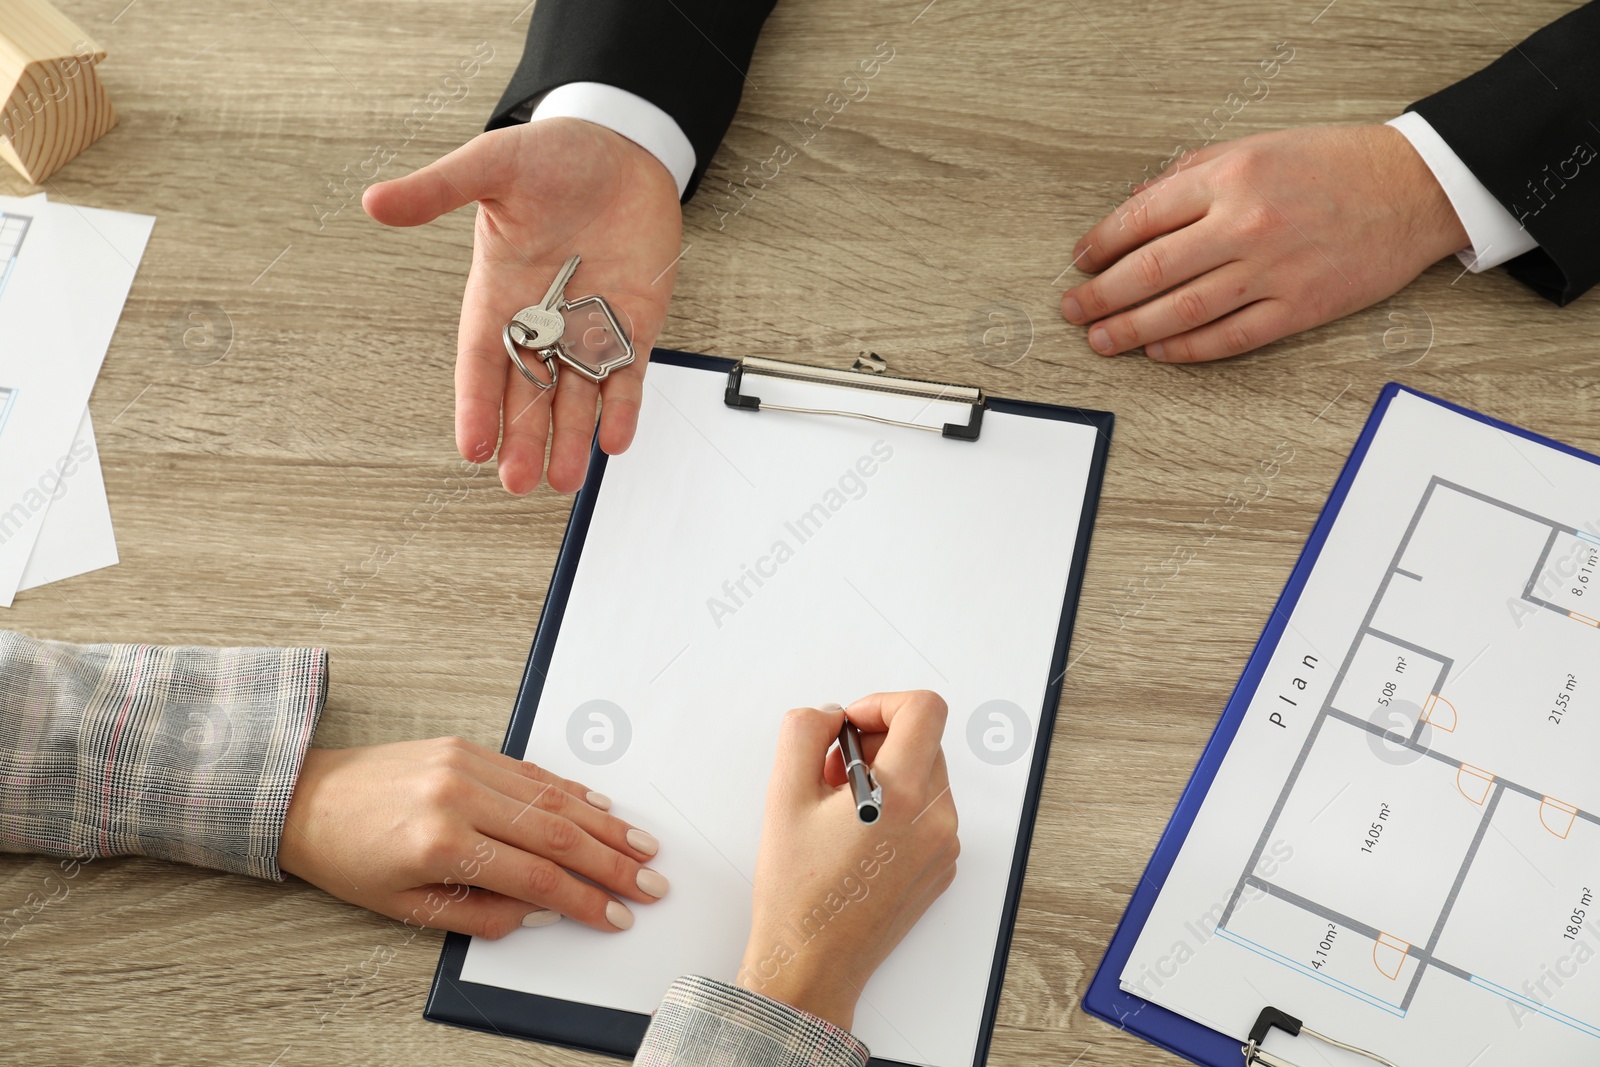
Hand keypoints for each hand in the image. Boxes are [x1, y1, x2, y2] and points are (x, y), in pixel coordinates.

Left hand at [279, 736, 667, 936]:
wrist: (304, 798)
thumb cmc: (348, 858)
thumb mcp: (406, 909)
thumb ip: (480, 914)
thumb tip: (541, 911)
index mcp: (442, 844)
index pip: (537, 879)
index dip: (586, 900)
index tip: (618, 914)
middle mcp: (459, 798)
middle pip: (558, 836)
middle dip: (612, 863)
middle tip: (652, 882)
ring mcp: (465, 766)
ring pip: (554, 799)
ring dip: (605, 825)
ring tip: (641, 846)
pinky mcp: (466, 747)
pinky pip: (531, 771)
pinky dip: (571, 791)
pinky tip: (601, 807)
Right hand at [364, 118, 683, 492]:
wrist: (622, 146)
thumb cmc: (553, 155)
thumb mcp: (492, 166)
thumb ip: (440, 190)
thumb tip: (375, 201)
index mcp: (498, 294)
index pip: (481, 362)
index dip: (476, 405)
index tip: (472, 447)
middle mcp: (542, 322)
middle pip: (528, 393)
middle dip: (523, 438)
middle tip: (517, 483)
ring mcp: (589, 328)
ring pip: (577, 398)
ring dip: (569, 439)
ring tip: (562, 481)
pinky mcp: (634, 325)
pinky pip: (627, 377)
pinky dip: (622, 409)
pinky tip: (615, 441)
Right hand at [736, 692, 959, 1029]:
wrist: (812, 965)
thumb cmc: (797, 891)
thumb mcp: (784, 794)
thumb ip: (805, 732)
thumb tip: (831, 715)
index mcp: (903, 794)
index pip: (924, 709)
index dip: (882, 703)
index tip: (850, 725)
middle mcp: (937, 818)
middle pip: (923, 742)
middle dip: (874, 743)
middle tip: (828, 774)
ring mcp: (944, 847)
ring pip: (924, 776)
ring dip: (883, 775)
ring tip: (838, 810)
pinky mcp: (941, 868)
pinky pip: (926, 813)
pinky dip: (895, 808)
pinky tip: (856, 837)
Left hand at [1062, 125, 1468, 362]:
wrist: (1413, 188)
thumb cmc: (1334, 165)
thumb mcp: (1255, 148)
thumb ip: (1191, 175)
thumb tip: (1135, 206)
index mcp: (1230, 178)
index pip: (1142, 217)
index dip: (1101, 244)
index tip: (1081, 261)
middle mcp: (1246, 224)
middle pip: (1151, 270)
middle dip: (1101, 295)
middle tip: (1074, 310)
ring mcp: (1273, 271)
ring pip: (1182, 310)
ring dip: (1131, 329)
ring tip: (1102, 339)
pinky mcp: (1300, 307)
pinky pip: (1229, 338)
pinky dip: (1186, 348)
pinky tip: (1158, 350)